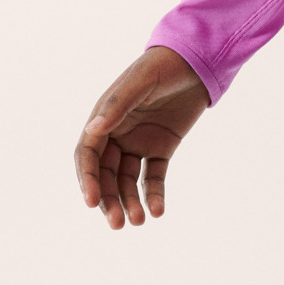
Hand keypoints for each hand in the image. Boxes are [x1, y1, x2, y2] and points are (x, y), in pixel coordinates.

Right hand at [74, 46, 210, 229]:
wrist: (196, 61)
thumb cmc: (162, 65)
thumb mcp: (140, 80)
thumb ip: (118, 104)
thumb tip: (92, 130)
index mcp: (104, 118)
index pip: (87, 155)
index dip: (88, 179)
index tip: (93, 201)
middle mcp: (117, 134)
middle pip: (106, 175)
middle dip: (109, 200)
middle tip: (118, 223)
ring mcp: (138, 143)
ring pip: (128, 181)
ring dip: (131, 202)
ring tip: (141, 221)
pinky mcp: (161, 149)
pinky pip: (154, 177)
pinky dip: (155, 194)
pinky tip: (158, 210)